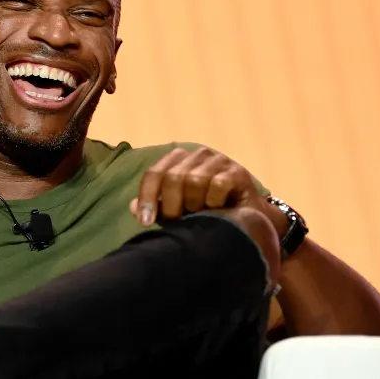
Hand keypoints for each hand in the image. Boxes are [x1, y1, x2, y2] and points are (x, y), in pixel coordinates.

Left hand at [130, 147, 266, 225]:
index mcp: (178, 161)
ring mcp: (219, 160)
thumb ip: (157, 208)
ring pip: (194, 179)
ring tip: (200, 215)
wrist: (246, 221)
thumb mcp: (177, 212)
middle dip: (172, 204)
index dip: (147, 198)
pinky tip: (218, 211)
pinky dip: (213, 201)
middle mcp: (197, 155)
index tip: (146, 222)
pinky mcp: (237, 171)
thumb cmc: (206, 214)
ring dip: (194, 203)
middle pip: (172, 177)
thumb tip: (133, 207)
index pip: (154, 174)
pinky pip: (217, 184)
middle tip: (178, 222)